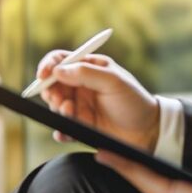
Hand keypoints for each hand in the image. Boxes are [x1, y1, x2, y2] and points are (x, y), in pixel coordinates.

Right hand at [37, 51, 159, 151]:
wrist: (147, 132)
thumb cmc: (134, 101)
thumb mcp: (113, 81)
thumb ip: (86, 73)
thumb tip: (58, 70)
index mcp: (88, 68)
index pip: (60, 60)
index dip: (48, 65)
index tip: (44, 75)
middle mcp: (80, 86)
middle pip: (52, 83)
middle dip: (50, 90)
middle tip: (58, 98)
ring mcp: (78, 107)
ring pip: (55, 105)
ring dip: (58, 108)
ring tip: (70, 112)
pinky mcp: (78, 126)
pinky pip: (61, 128)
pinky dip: (59, 130)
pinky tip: (65, 132)